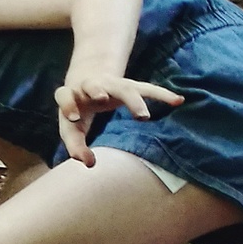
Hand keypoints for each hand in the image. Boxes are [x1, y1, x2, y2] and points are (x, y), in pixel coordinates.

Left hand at [54, 69, 181, 163]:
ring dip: (133, 100)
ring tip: (143, 117)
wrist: (87, 80)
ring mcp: (111, 84)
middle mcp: (89, 85)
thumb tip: (88, 163)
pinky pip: (147, 88)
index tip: (75, 117)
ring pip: (123, 87)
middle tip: (103, 99)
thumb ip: (75, 145)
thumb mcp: (71, 126)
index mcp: (70, 93)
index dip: (68, 104)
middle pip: (93, 85)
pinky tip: (178, 101)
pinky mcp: (129, 85)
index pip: (64, 95)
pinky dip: (162, 94)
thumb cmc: (76, 110)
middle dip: (97, 91)